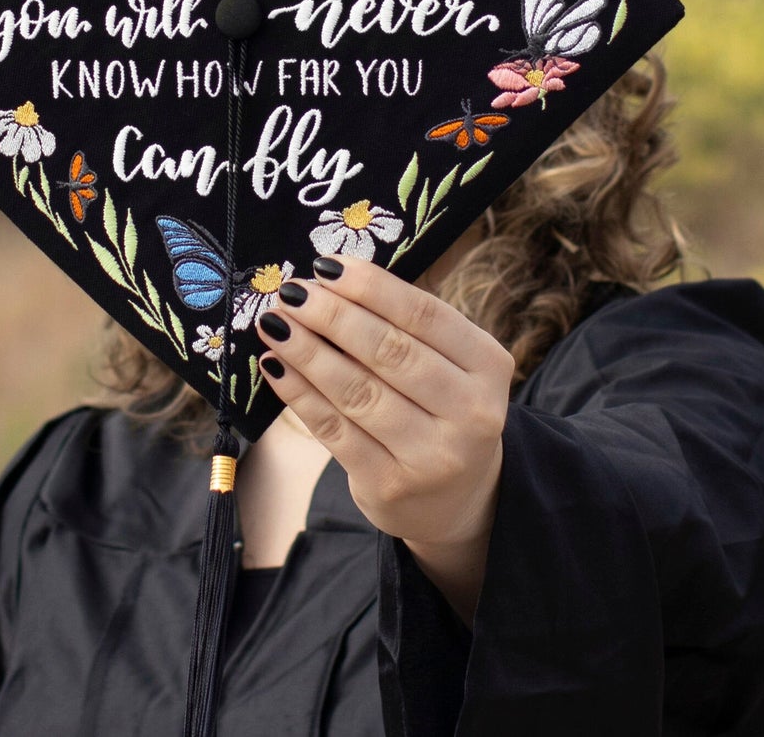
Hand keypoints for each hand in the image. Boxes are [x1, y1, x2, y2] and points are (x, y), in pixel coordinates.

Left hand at [256, 252, 512, 618]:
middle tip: (291, 291)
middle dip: (332, 316)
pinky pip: (334, 429)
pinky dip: (300, 393)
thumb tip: (330, 278)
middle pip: (390, 352)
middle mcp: (470, 413)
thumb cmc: (442, 407)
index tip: (326, 265)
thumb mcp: (450, 363)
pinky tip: (276, 366)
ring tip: (275, 322)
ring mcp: (431, 456)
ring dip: (307, 351)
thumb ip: (406, 324)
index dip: (372, 287)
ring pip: (357, 391)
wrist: (458, 499)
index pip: (425, 315)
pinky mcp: (389, 486)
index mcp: (488, 365)